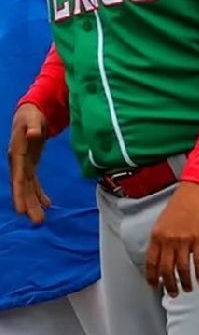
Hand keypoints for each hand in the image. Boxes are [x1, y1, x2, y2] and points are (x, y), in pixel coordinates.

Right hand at [9, 103, 50, 224]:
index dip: (19, 193)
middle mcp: (18, 162)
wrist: (29, 112)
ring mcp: (23, 165)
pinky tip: (47, 204)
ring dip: (33, 203)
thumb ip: (34, 126)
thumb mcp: (33, 118)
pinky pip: (33, 182)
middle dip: (28, 204)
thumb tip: (34, 133)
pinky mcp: (30, 165)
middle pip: (23, 187)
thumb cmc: (31, 115)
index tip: (21, 210)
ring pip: (27, 187)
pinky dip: (39, 193)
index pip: (18, 177)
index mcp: (17, 153)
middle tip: (36, 222)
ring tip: (40, 219)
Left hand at [144, 181, 198, 296]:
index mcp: (157, 236)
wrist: (196, 192)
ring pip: (182, 268)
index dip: (152, 277)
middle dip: (169, 284)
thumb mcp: (163, 221)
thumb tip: (164, 256)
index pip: (151, 262)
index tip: (154, 286)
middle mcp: (168, 240)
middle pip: (166, 269)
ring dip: (184, 282)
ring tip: (187, 289)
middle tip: (172, 293)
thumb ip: (161, 239)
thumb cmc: (180, 204)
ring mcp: (184, 240)